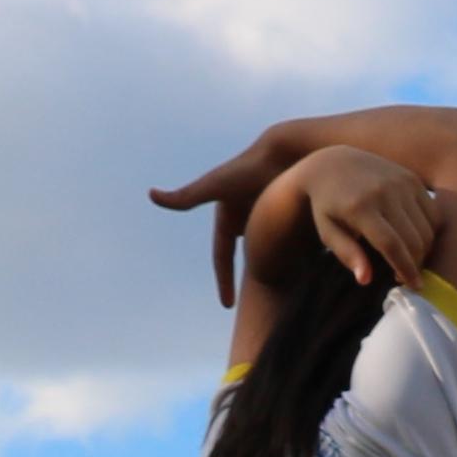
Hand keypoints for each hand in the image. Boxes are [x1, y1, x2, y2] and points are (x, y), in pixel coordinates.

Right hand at [144, 132, 301, 303]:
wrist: (284, 150)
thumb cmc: (249, 169)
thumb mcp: (214, 186)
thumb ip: (186, 196)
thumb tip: (152, 195)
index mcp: (229, 217)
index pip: (223, 256)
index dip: (224, 280)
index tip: (228, 306)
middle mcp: (248, 218)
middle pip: (246, 257)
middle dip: (245, 279)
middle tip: (251, 306)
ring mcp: (269, 217)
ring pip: (270, 254)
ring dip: (272, 272)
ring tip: (279, 301)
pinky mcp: (291, 216)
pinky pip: (293, 247)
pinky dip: (294, 262)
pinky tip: (304, 282)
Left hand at [294, 149, 444, 294]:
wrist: (331, 163)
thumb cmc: (328, 205)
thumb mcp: (327, 231)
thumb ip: (347, 254)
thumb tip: (365, 279)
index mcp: (360, 207)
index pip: (392, 245)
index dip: (406, 269)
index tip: (414, 286)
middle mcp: (384, 192)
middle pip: (414, 240)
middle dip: (417, 263)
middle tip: (408, 273)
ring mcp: (401, 183)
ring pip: (428, 229)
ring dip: (424, 249)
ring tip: (410, 256)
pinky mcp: (412, 179)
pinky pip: (434, 213)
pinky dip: (430, 231)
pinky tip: (416, 237)